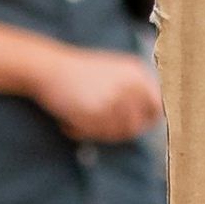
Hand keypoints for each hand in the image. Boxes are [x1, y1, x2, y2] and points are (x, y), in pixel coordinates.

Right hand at [33, 43, 161, 142]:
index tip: (128, 125)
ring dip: (98, 133)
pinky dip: (82, 133)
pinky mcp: (97, 112)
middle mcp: (130, 85)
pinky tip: (69, 124)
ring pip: (116, 134)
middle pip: (136, 125)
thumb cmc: (79, 72)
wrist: (48, 67)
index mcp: (137, 73)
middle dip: (116, 131)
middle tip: (95, 125)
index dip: (145, 120)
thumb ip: (135, 92)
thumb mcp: (115, 71)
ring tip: (79, 121)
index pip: (156, 107)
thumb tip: (148, 119)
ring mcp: (115, 99)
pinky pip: (97, 136)